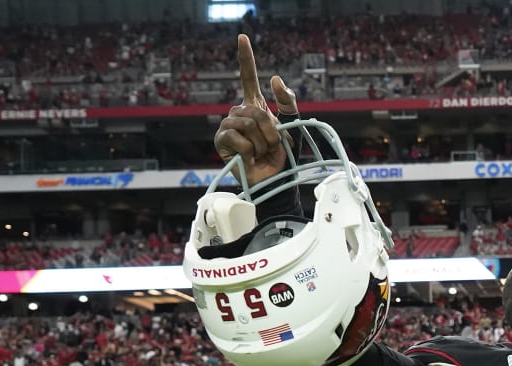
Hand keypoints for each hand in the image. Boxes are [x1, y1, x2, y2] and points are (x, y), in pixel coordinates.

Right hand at [214, 34, 299, 184]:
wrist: (274, 181)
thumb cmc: (282, 157)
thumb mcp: (291, 127)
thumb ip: (287, 103)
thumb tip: (275, 78)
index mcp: (255, 106)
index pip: (247, 77)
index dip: (246, 58)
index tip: (243, 37)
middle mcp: (238, 113)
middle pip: (256, 111)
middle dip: (270, 132)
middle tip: (272, 147)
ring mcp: (228, 126)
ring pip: (247, 124)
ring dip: (261, 143)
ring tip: (261, 153)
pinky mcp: (220, 140)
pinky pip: (236, 137)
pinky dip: (248, 150)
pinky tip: (248, 159)